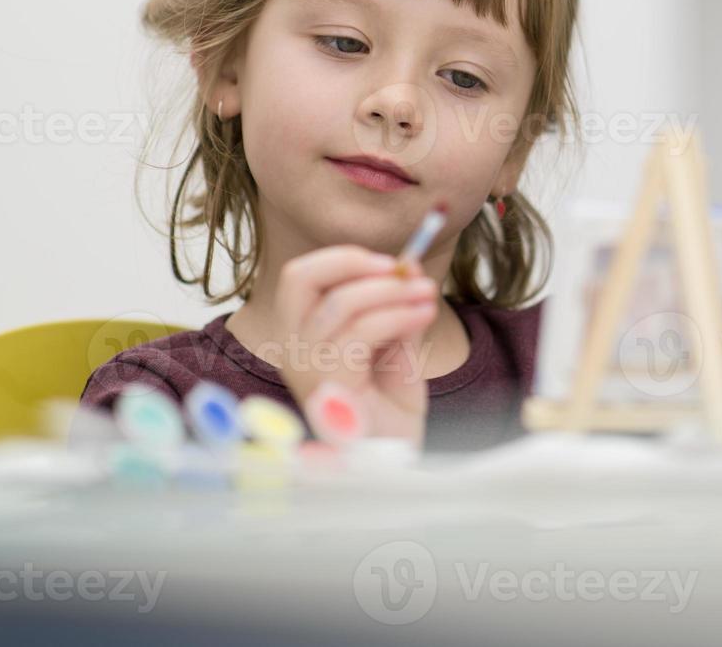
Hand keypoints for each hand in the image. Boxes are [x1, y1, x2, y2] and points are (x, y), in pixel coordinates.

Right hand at [273, 244, 438, 447]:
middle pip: (299, 279)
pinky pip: (360, 333)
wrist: (396, 462)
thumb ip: (396, 309)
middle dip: (353, 262)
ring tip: (427, 295)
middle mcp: (294, 351)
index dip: (344, 259)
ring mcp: (307, 371)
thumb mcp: (396, 348)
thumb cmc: (390, 412)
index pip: (301, 278)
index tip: (392, 263)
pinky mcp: (331, 388)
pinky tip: (425, 314)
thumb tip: (407, 265)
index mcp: (303, 337)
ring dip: (391, 291)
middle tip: (400, 270)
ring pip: (339, 304)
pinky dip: (398, 315)